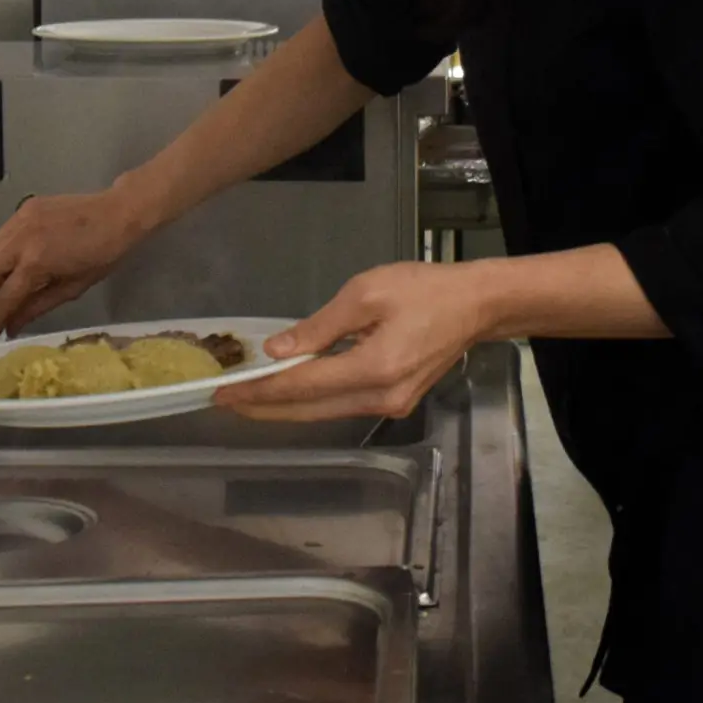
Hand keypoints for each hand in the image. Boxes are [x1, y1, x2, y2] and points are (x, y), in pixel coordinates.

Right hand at [0, 188, 150, 340]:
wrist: (118, 212)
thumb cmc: (103, 255)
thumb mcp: (73, 288)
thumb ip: (37, 307)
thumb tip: (12, 327)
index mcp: (37, 262)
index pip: (5, 297)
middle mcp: (21, 239)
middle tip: (9, 299)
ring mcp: (20, 219)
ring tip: (18, 278)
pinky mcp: (23, 207)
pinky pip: (1, 235)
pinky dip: (5, 251)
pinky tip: (26, 256)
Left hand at [214, 261, 499, 423]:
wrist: (477, 305)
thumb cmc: (425, 289)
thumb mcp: (367, 293)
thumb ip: (320, 326)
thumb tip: (277, 351)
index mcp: (373, 368)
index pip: (302, 386)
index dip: (260, 391)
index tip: (225, 393)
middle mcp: (380, 398)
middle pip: (310, 410)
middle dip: (265, 407)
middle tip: (225, 401)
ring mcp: (390, 406)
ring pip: (325, 412)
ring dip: (286, 406)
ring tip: (249, 397)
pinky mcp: (396, 403)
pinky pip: (342, 406)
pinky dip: (312, 400)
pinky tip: (291, 390)